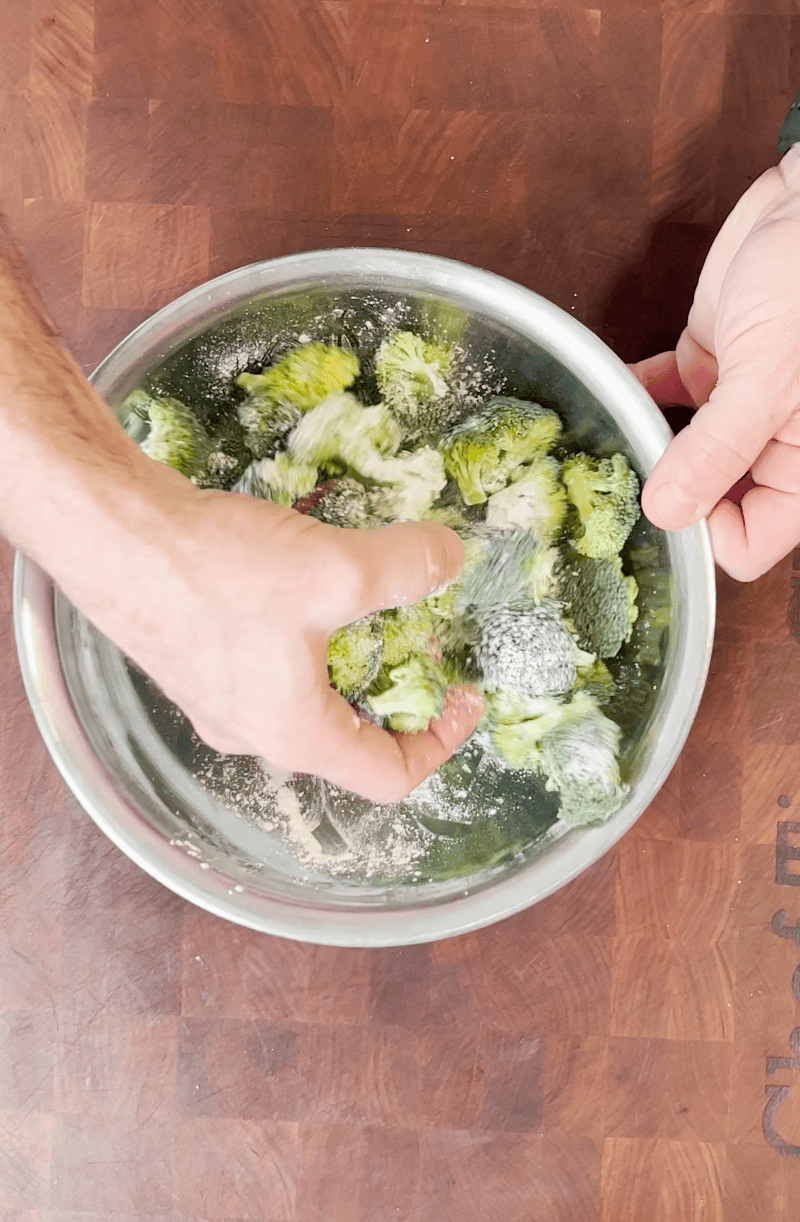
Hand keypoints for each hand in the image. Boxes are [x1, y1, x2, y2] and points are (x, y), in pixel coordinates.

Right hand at [74, 465, 483, 803]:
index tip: (462, 689)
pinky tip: (307, 575)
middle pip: (350, 736)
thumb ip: (406, 569)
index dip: (441, 740)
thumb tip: (450, 559)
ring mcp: (220, 699)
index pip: (390, 777)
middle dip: (397, 688)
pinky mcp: (198, 658)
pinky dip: (307, 633)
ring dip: (350, 655)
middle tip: (421, 631)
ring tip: (369, 597)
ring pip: (309, 695)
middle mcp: (255, 733)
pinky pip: (271, 664)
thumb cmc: (215, 572)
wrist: (110, 534)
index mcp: (296, 736)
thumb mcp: (332, 571)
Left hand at [633, 145, 799, 580]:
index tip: (661, 507)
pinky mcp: (709, 363)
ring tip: (602, 446)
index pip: (749, 542)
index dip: (705, 535)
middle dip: (664, 494)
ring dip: (643, 449)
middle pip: (709, 505)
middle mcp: (770, 446)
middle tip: (610, 483)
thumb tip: (667, 513)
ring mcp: (735, 407)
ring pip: (679, 454)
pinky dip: (636, 395)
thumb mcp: (768, 379)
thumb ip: (716, 450)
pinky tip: (612, 391)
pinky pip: (663, 398)